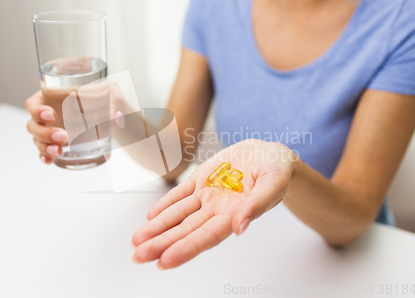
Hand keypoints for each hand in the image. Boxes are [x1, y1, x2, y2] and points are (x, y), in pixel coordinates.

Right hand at [25, 80, 125, 163]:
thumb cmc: (106, 95)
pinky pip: (45, 150)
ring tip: (60, 151)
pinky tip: (50, 161)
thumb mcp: (112, 92)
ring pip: (37, 139)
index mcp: (53, 96)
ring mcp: (51, 129)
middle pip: (33, 125)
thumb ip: (116, 103)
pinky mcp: (58, 142)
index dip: (37, 110)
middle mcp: (48, 113)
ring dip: (45, 147)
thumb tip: (117, 121)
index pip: (33, 103)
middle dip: (45, 133)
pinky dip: (45, 156)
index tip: (51, 115)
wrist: (112, 112)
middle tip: (64, 136)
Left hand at [131, 139, 298, 268]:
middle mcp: (217, 209)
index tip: (165, 261)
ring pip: (177, 214)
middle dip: (161, 243)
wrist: (269, 153)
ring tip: (137, 241)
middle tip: (139, 256)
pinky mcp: (201, 178)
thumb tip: (240, 227)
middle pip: (185, 230)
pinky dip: (165, 204)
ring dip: (157, 227)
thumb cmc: (277, 170)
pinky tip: (151, 216)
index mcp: (235, 214)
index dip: (186, 249)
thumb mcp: (273, 184)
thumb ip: (257, 205)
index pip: (206, 236)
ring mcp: (207, 195)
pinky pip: (180, 193)